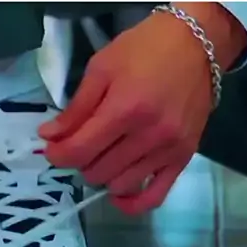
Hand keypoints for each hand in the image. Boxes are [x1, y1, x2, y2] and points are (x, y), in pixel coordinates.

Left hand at [39, 4, 246, 214]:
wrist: (197, 44)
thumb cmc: (145, 48)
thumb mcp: (102, 67)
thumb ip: (76, 107)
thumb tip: (49, 137)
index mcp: (125, 108)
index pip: (79, 150)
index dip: (57, 154)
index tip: (52, 148)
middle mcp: (148, 135)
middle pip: (97, 171)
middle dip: (80, 161)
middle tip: (81, 144)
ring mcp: (169, 150)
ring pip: (120, 185)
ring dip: (103, 176)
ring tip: (103, 156)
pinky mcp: (184, 157)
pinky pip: (156, 196)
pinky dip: (133, 202)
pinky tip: (119, 194)